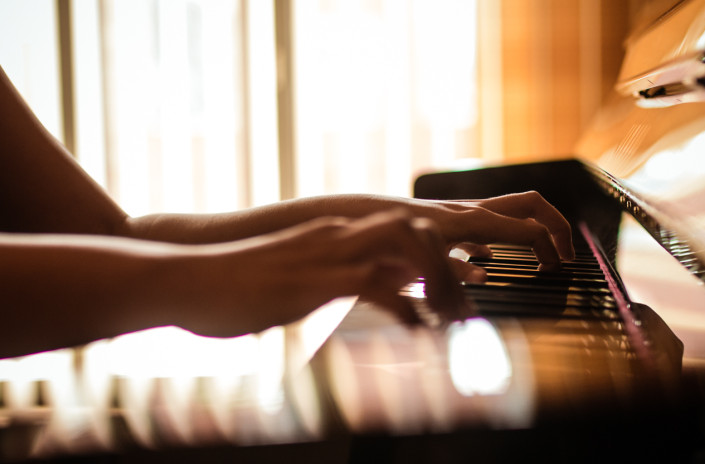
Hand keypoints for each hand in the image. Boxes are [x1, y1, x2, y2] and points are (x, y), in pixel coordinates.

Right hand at [183, 209, 472, 335]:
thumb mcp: (297, 279)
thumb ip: (334, 278)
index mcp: (336, 235)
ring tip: (450, 319)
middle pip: (418, 228)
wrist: (185, 279)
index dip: (443, 252)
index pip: (405, 229)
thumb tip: (370, 289)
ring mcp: (327, 254)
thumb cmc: (235, 285)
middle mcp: (339, 236)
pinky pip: (376, 284)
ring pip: (407, 244)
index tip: (466, 280)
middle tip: (464, 308)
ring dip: (439, 280)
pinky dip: (407, 307)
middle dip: (453, 265)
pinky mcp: (314, 281)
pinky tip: (418, 330)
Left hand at [409, 191, 574, 270]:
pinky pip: (491, 224)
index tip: (558, 270)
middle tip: (566, 255)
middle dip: (557, 226)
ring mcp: (467, 213)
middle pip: (534, 206)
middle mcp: (476, 210)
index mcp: (477, 220)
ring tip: (543, 258)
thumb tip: (485, 277)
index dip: (551, 250)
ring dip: (534, 230)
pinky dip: (502, 239)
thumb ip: (456, 270)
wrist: (370, 218)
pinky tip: (492, 259)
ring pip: (515, 211)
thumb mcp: (426, 258)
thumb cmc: (395, 236)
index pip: (532, 229)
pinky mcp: (455, 221)